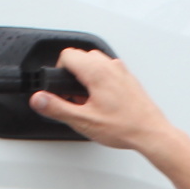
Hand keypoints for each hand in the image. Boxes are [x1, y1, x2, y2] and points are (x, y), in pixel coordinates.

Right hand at [27, 48, 180, 154]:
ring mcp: (121, 71)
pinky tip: (102, 103)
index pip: (67, 55)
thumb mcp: (83, 121)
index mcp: (96, 71)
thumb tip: (38, 99)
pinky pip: (108, 72)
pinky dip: (99, 81)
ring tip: (87, 102)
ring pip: (95, 63)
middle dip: (71, 75)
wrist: (150, 133)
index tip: (60, 88)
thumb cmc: (124, 126)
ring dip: (85, 77)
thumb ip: (56, 108)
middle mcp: (110, 66)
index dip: (57, 71)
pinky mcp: (128, 79)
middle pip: (80, 57)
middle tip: (72, 98)